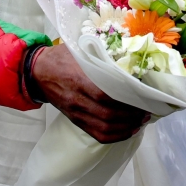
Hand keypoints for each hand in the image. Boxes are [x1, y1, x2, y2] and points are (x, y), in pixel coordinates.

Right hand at [31, 44, 149, 143]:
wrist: (38, 72)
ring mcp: (75, 113)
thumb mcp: (80, 49)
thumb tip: (128, 55)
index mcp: (78, 79)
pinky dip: (114, 136)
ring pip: (103, 128)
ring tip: (141, 121)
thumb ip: (101, 54)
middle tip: (147, 111)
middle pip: (107, 114)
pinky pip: (95, 134)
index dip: (126, 99)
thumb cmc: (62, 57)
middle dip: (131, 116)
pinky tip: (127, 131)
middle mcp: (77, 100)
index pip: (105, 94)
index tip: (143, 97)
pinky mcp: (75, 120)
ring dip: (126, 128)